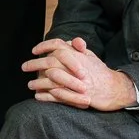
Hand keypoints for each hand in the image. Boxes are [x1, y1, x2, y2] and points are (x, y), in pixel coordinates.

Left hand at [22, 36, 137, 111]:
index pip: (57, 45)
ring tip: (30, 84)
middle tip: (24, 67)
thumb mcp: (91, 57)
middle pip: (49, 62)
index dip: (44, 46)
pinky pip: (56, 96)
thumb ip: (77, 49)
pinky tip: (38, 96)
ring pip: (50, 80)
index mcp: (77, 55)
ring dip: (37, 82)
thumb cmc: (100, 73)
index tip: (34, 50)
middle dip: (34, 64)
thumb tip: (67, 42)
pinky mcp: (75, 96)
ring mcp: (75, 82)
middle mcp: (75, 66)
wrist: (113, 89)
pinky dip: (45, 96)